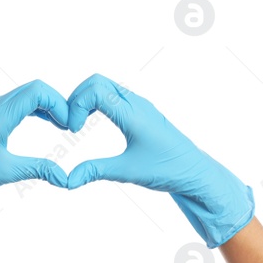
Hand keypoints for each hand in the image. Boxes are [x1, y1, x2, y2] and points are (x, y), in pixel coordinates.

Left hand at [0, 80, 69, 255]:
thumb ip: (39, 169)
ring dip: (48, 105)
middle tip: (70, 125)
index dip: (60, 104)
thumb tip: (66, 179)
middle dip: (58, 103)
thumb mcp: (7, 172)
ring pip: (28, 94)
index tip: (70, 126)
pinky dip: (38, 109)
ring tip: (63, 125)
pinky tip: (48, 123)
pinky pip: (20, 103)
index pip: (37, 91)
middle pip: (35, 88)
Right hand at [64, 74, 252, 247]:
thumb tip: (68, 181)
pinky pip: (115, 94)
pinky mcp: (142, 111)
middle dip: (77, 98)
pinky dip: (98, 101)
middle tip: (71, 123)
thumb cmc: (167, 170)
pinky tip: (93, 121)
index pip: (95, 90)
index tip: (73, 129)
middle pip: (97, 81)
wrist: (194, 172)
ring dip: (87, 98)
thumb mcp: (127, 172)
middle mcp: (137, 103)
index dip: (76, 105)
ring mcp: (141, 105)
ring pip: (106, 85)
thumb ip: (95, 171)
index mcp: (133, 114)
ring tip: (79, 123)